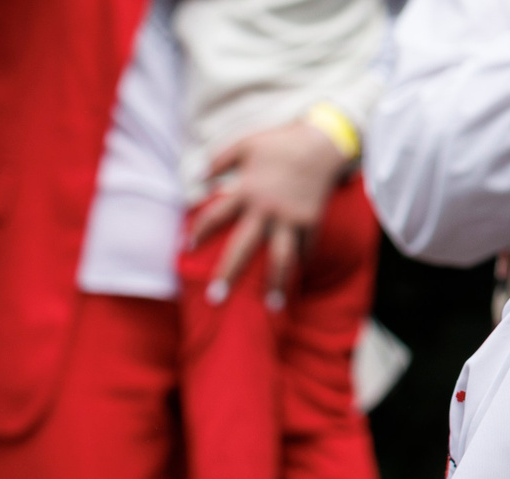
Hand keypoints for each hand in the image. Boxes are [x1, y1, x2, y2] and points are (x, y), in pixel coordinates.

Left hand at [186, 121, 348, 307]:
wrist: (322, 141)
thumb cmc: (279, 142)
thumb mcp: (245, 144)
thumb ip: (218, 160)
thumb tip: (196, 178)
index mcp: (247, 191)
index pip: (214, 216)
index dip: (198, 232)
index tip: (187, 248)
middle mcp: (267, 209)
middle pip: (243, 248)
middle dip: (228, 274)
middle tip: (214, 299)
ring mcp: (291, 218)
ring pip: (281, 257)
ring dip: (276, 283)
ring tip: (272, 307)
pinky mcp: (312, 220)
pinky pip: (306, 248)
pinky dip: (301, 264)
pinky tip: (295, 281)